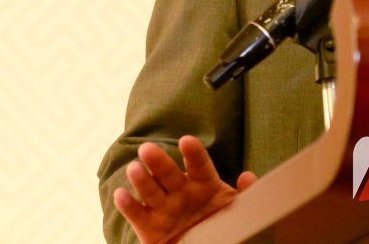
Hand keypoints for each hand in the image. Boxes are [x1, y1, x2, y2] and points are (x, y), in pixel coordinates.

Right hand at [113, 135, 257, 243]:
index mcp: (204, 183)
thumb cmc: (221, 224)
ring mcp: (163, 208)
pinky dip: (127, 205)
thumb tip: (248, 177)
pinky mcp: (148, 227)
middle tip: (147, 148)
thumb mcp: (238, 210)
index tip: (187, 141)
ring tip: (134, 168)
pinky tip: (120, 194)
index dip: (193, 153)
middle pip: (168, 173)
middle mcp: (180, 192)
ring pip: (150, 190)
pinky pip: (136, 215)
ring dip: (141, 180)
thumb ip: (247, 194)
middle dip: (158, 161)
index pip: (199, 165)